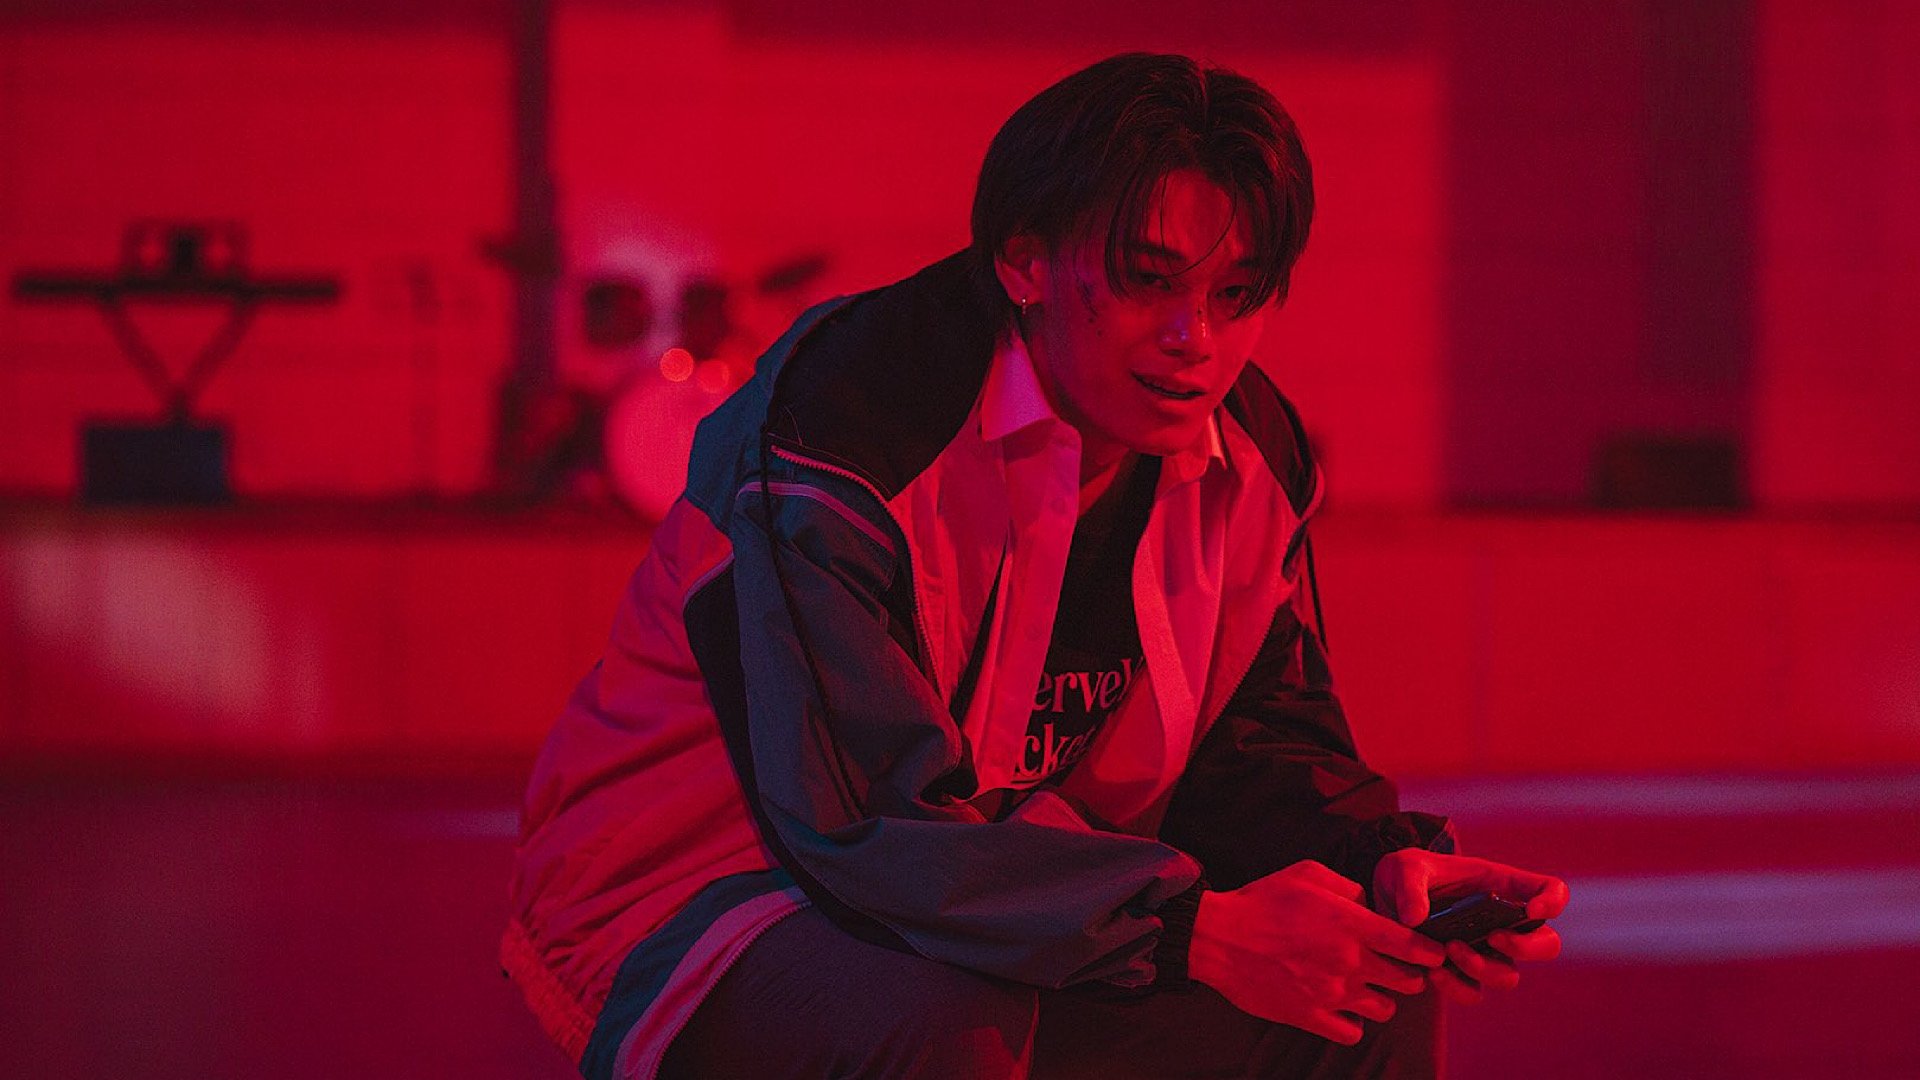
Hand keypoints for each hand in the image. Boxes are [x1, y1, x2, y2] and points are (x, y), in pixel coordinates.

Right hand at [1189, 860, 1445, 1044]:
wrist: (1218, 937)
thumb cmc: (1262, 900)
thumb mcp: (1307, 873)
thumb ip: (1349, 887)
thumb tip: (1372, 903)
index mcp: (1353, 925)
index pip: (1414, 946)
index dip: (1430, 951)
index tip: (1430, 952)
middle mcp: (1350, 962)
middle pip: (1408, 982)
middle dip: (1409, 975)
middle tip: (1394, 968)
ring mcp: (1332, 993)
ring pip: (1385, 1010)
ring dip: (1380, 999)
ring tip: (1363, 987)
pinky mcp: (1312, 1017)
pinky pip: (1353, 1032)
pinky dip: (1352, 1023)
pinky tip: (1340, 1007)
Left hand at [1371, 849, 1568, 1004]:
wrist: (1381, 903)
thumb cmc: (1404, 876)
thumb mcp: (1402, 868)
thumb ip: (1411, 885)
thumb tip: (1417, 919)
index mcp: (1501, 886)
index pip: (1551, 891)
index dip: (1553, 901)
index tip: (1533, 909)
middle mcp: (1502, 923)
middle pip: (1547, 945)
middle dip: (1528, 947)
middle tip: (1493, 937)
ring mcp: (1486, 953)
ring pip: (1509, 976)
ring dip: (1483, 967)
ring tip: (1449, 948)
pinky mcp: (1462, 976)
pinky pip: (1473, 993)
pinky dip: (1456, 986)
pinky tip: (1432, 970)